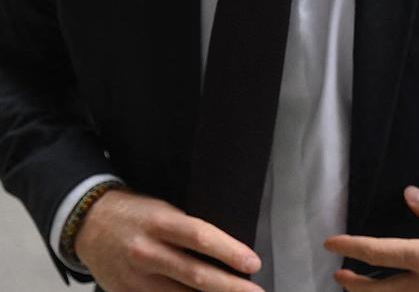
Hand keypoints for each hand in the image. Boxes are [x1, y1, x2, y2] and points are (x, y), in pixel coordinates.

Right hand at [75, 189, 263, 291]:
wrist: (90, 225)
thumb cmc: (135, 213)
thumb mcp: (162, 209)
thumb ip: (187, 230)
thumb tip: (224, 251)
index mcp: (159, 222)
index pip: (200, 237)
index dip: (229, 251)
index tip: (253, 263)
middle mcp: (147, 252)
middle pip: (195, 275)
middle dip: (230, 288)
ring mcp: (136, 279)